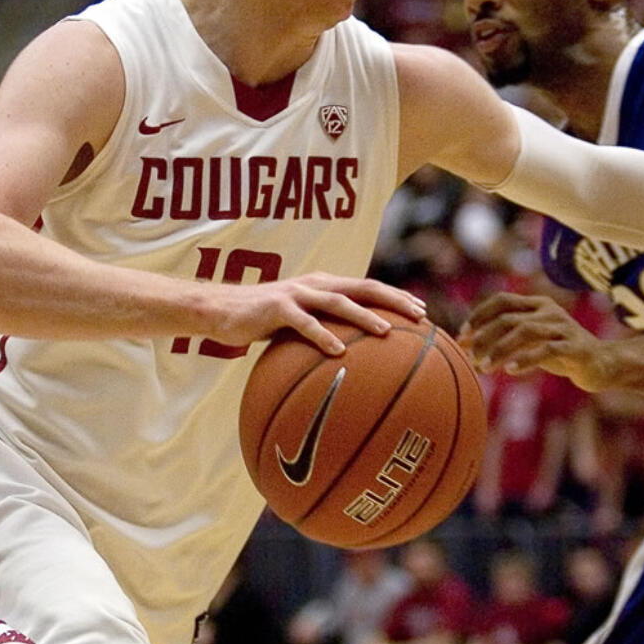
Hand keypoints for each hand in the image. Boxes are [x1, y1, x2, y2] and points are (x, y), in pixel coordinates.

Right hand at [207, 273, 425, 355]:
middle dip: (394, 300)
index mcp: (324, 286)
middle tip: (419, 316)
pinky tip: (338, 352)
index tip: (422, 311)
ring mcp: (296, 294)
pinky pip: (304, 323)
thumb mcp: (296, 324)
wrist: (220, 310)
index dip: (396, 297)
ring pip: (338, 302)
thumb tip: (349, 358)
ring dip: (364, 316)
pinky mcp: (276, 308)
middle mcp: (315, 285)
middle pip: (363, 288)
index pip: (368, 287)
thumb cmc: (260, 321)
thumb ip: (321, 330)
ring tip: (386, 332)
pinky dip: (323, 336)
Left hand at [459, 291, 613, 390]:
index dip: (479, 315)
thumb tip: (467, 349)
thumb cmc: (559, 353)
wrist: (600, 364)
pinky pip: (546, 350)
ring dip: (499, 349)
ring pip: (524, 332)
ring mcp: (563, 327)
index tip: (462, 336)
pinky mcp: (574, 347)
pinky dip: (525, 360)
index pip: (502, 300)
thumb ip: (505, 341)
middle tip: (470, 357)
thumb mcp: (531, 343)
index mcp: (537, 304)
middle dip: (485, 337)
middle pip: (509, 318)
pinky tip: (509, 371)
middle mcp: (549, 311)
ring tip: (484, 367)